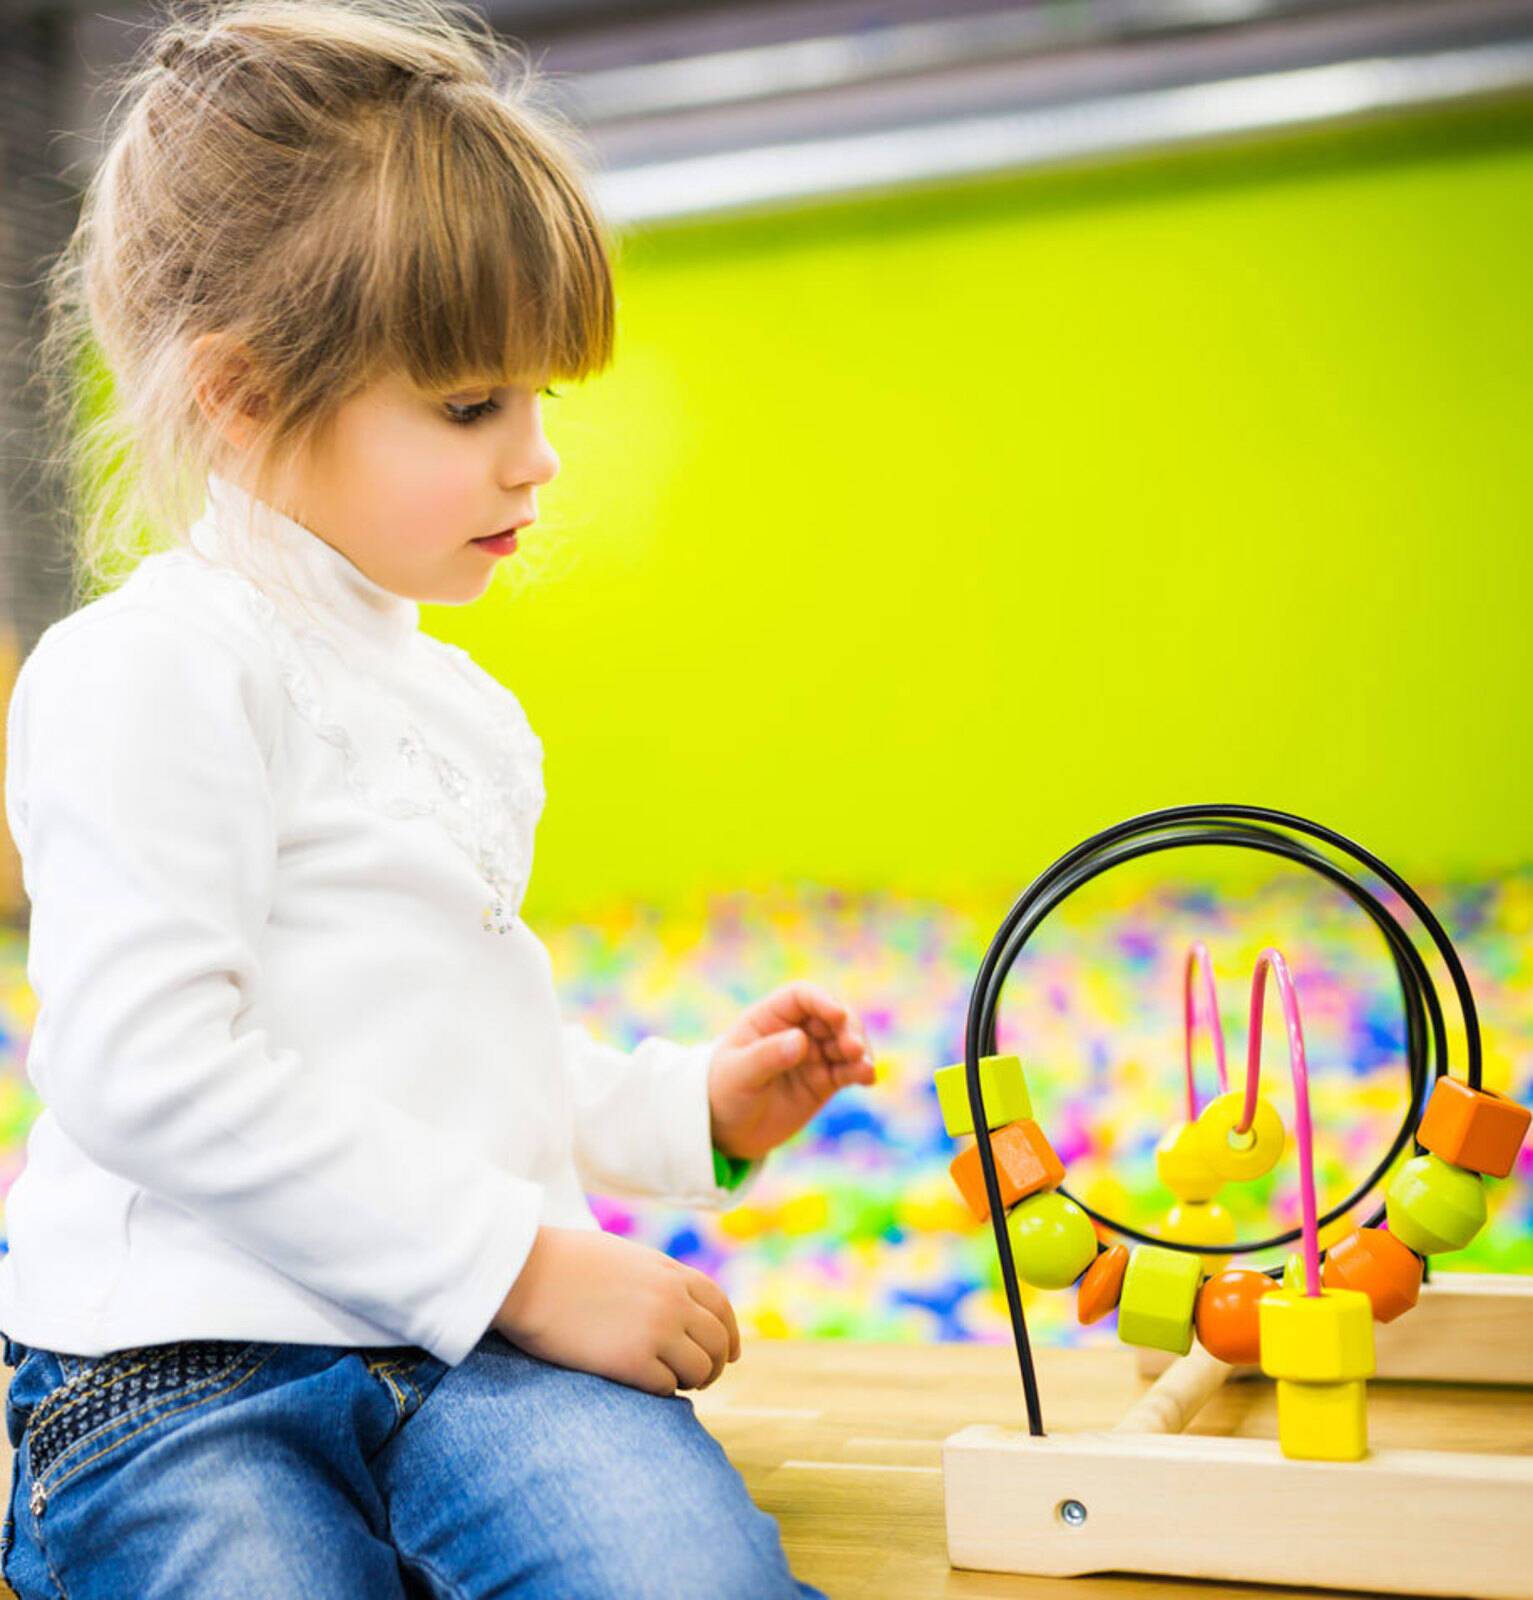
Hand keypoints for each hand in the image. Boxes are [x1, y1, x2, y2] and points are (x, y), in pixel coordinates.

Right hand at [493, 1226, 739, 1396]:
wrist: (527, 1274)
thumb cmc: (564, 1262)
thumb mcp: (624, 1257)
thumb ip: (655, 1277)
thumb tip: (672, 1300)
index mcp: (671, 1272)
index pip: (721, 1307)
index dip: (731, 1333)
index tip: (730, 1354)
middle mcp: (672, 1300)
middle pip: (717, 1342)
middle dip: (715, 1365)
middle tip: (701, 1379)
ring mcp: (655, 1331)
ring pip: (700, 1369)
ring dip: (693, 1382)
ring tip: (676, 1386)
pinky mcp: (631, 1362)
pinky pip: (667, 1388)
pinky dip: (663, 1392)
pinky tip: (646, 1387)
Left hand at [707, 980, 876, 1161]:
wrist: (729, 1130)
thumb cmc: (725, 1091)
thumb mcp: (738, 1074)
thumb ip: (766, 1056)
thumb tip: (800, 1040)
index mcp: (770, 1017)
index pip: (802, 996)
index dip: (822, 1001)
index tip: (837, 1016)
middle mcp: (796, 1030)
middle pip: (831, 1017)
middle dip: (848, 1028)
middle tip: (853, 1048)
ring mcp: (813, 1054)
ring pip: (845, 1042)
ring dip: (859, 1050)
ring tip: (864, 1067)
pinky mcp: (825, 1080)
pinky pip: (848, 1070)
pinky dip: (861, 1071)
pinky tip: (868, 1078)